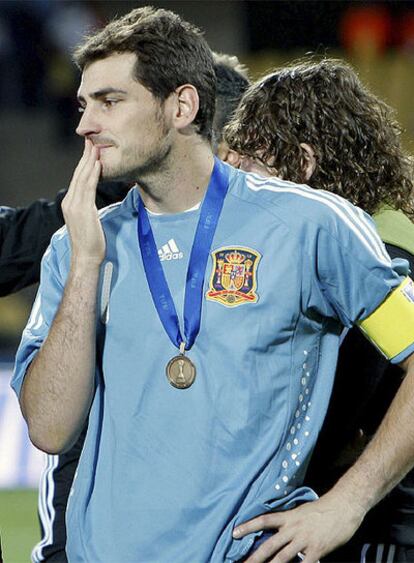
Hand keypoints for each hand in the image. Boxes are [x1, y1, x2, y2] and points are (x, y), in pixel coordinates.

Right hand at [62, 139, 104, 264]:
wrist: (86, 257)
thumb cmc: (90, 243)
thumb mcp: (88, 221)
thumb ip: (88, 210)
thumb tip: (92, 205)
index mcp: (70, 204)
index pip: (77, 180)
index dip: (83, 165)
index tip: (89, 152)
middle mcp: (70, 202)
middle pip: (78, 175)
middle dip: (85, 158)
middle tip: (91, 141)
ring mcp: (75, 206)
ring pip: (82, 178)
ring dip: (89, 161)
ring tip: (94, 147)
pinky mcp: (83, 210)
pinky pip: (88, 188)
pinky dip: (92, 174)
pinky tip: (97, 164)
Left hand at [233, 492, 364, 562]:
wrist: (343, 506)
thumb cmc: (324, 508)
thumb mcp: (303, 511)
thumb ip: (291, 522)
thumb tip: (282, 530)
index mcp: (289, 517)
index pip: (264, 520)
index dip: (248, 526)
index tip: (234, 532)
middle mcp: (293, 528)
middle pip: (269, 545)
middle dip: (254, 557)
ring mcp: (304, 540)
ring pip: (282, 557)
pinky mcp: (317, 549)